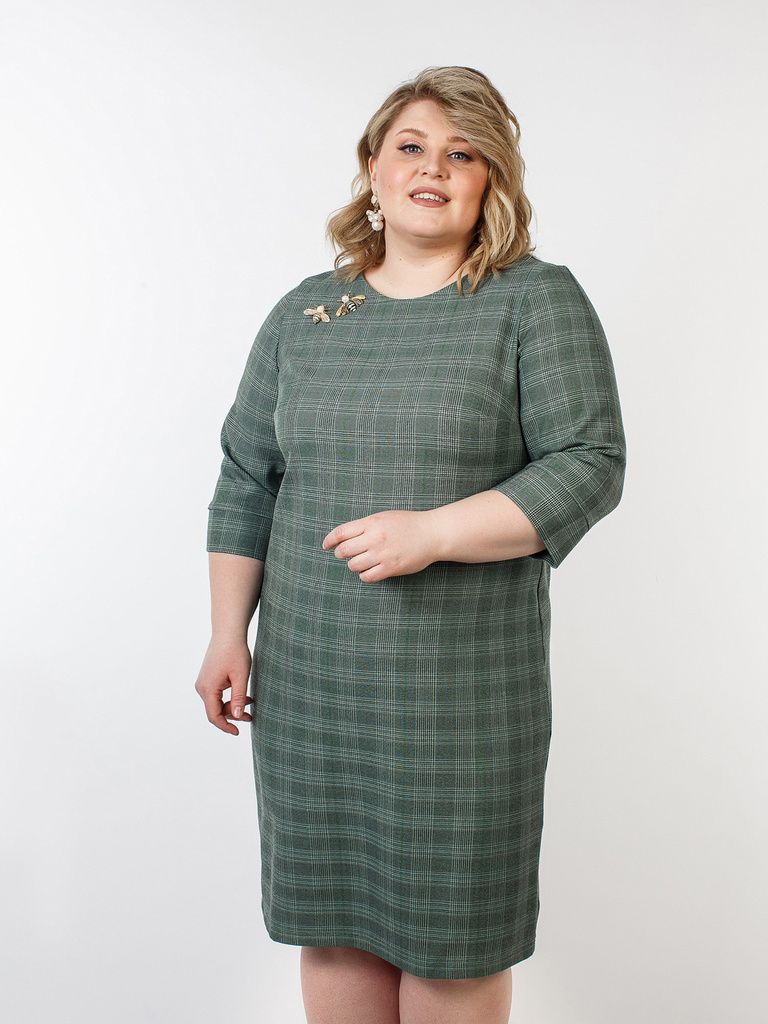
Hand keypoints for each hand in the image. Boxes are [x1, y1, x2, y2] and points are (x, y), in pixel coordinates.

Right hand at [194, 636, 253, 735]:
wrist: (227, 633)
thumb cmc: (235, 652)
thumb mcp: (241, 677)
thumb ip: (238, 698)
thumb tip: (237, 716)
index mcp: (208, 689)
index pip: (214, 716)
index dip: (226, 726)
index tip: (238, 732)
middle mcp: (201, 687)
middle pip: (215, 710)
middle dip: (233, 715)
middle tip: (250, 715)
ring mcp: (203, 682)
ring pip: (216, 703)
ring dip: (232, 705)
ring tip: (250, 701)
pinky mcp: (207, 678)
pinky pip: (217, 694)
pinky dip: (229, 697)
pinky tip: (243, 694)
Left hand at [322, 510, 440, 582]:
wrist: (432, 534)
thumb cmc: (408, 524)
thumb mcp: (384, 517)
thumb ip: (365, 526)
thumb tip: (343, 537)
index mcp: (371, 522)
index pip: (340, 533)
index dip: (329, 540)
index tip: (326, 546)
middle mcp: (374, 538)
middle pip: (343, 550)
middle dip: (340, 554)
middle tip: (344, 555)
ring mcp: (382, 554)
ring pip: (353, 565)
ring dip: (354, 565)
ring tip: (361, 562)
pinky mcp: (391, 568)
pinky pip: (367, 577)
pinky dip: (365, 575)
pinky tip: (370, 571)